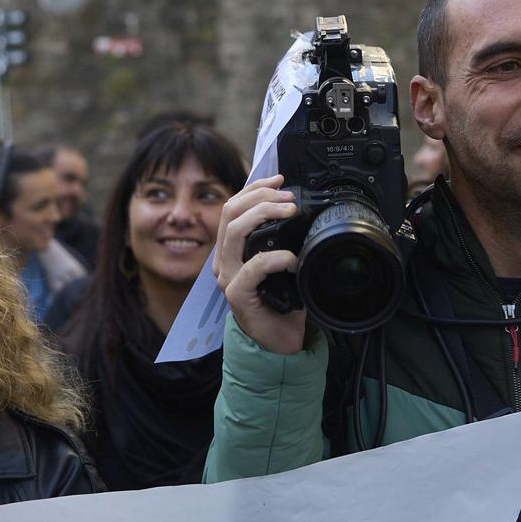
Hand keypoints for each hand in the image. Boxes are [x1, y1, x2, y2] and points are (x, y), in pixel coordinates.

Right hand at [212, 175, 307, 355]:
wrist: (279, 341)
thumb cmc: (282, 302)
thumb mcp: (281, 263)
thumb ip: (279, 240)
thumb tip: (296, 210)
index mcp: (231, 249)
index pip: (233, 206)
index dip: (255, 187)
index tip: (280, 180)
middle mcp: (224, 260)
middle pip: (230, 212)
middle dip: (260, 196)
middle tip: (288, 198)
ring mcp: (228, 277)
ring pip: (235, 232)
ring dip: (264, 214)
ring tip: (289, 213)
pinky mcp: (237, 295)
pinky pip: (253, 267)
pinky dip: (275, 257)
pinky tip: (292, 259)